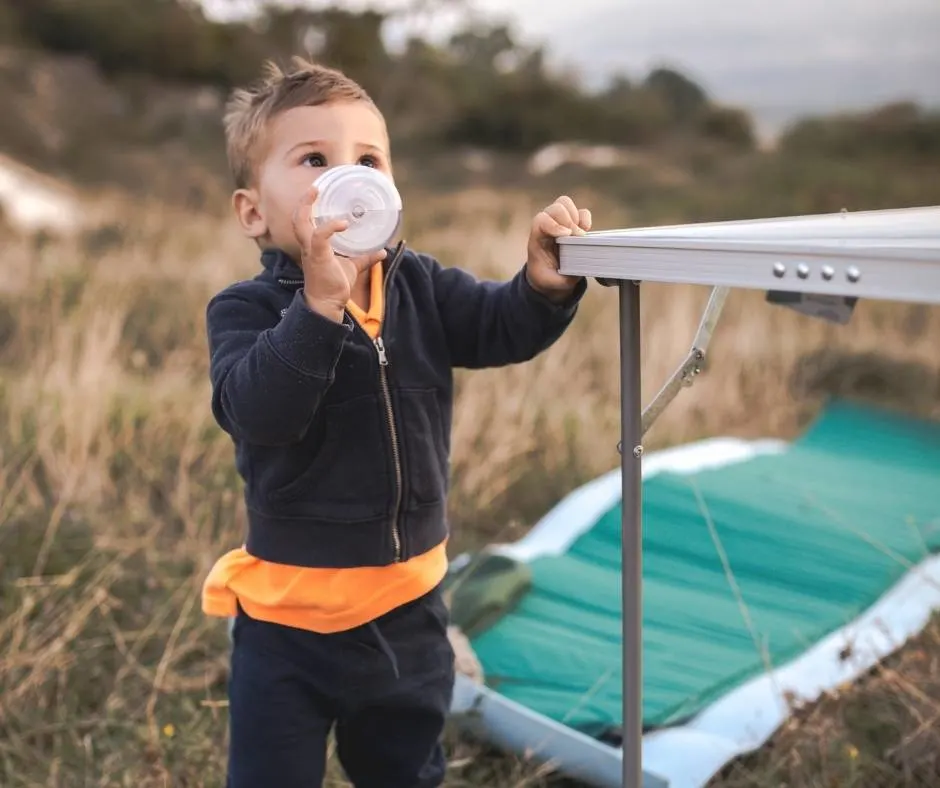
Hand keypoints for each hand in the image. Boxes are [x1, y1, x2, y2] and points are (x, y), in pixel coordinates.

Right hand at [291, 185, 386, 321]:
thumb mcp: (352, 267)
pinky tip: (343, 223)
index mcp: (313, 245)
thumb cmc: (334, 285)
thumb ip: (365, 257)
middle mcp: (308, 245)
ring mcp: (311, 250)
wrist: (328, 303)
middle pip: (297, 218)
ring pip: (300, 223)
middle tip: (314, 188)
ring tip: (316, 193)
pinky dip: (330, 227)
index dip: (307, 206)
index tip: (316, 191)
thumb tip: (382, 251)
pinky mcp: (317, 257)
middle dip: (303, 202)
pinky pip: (319, 236)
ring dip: (306, 207)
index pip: (304, 221)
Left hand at [525, 195, 590, 301]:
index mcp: (537, 238)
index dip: (554, 224)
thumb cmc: (547, 278)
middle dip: (569, 220)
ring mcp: (559, 222)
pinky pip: (581, 212)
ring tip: (580, 235)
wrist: (549, 276)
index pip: (541, 220)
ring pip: (565, 203)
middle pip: (556, 207)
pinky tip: (586, 233)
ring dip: (576, 217)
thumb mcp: (553, 283)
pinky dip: (586, 219)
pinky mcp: (573, 224)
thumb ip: (564, 277)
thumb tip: (580, 267)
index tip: (566, 235)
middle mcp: (547, 226)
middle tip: (576, 237)